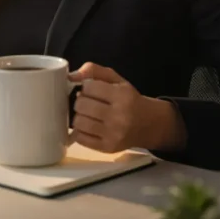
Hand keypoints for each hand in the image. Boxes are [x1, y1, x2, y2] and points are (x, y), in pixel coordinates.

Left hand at [68, 62, 185, 152]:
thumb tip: (71, 76)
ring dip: (79, 116)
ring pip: (79, 122)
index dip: (86, 86)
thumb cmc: (129, 99)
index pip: (89, 87)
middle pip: (81, 105)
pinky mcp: (107, 148)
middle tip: (87, 102)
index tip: (90, 89)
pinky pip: (81, 138)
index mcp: (122, 96)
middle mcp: (119, 116)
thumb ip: (94, 70)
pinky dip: (80, 131)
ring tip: (87, 114)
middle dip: (80, 101)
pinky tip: (88, 126)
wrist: (148, 124)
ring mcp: (113, 134)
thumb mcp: (116, 79)